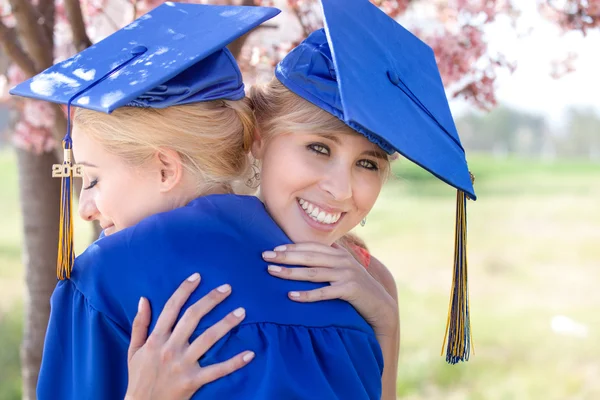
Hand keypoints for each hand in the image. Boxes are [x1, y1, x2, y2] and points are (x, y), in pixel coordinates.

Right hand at [125, 273, 253, 399]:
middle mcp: (170, 348)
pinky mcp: (193, 381)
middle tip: (228, 288)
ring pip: (208, 339)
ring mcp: (182, 365)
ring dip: (226, 324)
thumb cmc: (138, 377)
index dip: (184, 290)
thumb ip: (139, 324)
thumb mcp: (134, 350)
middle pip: (192, 317)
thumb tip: (144, 299)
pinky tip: (249, 354)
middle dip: (211, 300)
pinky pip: (217, 371)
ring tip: (241, 311)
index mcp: (156, 339)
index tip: (198, 277)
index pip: (171, 308)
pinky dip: (234, 363)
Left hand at [263, 243, 397, 335]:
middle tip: (265, 257)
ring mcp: (346, 274)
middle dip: (285, 256)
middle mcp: (342, 261)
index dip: (291, 247)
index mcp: (339, 253)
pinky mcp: (349, 290)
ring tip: (273, 272)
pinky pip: (324, 292)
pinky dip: (307, 294)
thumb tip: (305, 255)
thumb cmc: (356, 288)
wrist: (381, 305)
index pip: (311, 247)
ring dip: (291, 272)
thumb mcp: (343, 270)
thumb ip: (328, 261)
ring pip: (313, 272)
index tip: (272, 249)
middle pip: (308, 257)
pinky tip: (291, 296)